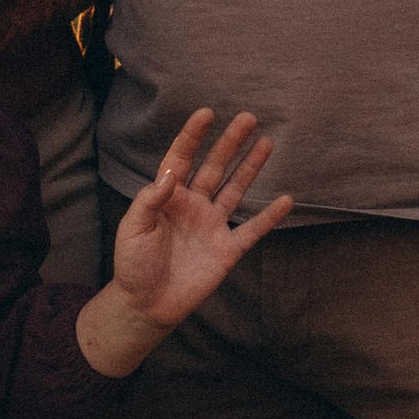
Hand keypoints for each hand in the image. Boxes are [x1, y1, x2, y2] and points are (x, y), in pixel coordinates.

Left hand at [78, 108, 289, 376]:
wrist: (146, 305)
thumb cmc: (133, 264)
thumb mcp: (133, 227)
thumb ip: (150, 199)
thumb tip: (170, 173)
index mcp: (169, 197)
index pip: (181, 158)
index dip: (193, 136)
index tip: (206, 113)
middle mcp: (194, 206)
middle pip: (215, 167)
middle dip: (231, 143)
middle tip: (248, 117)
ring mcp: (212, 226)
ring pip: (236, 189)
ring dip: (251, 167)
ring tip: (266, 143)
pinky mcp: (227, 250)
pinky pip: (252, 230)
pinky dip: (269, 216)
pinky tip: (286, 199)